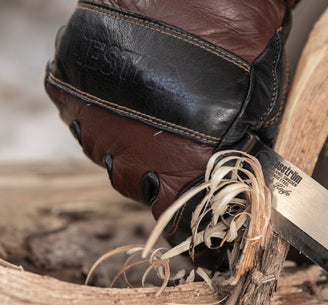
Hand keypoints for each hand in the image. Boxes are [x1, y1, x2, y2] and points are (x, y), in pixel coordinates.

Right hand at [45, 0, 290, 242]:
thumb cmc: (238, 56)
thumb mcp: (251, 120)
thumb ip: (229, 160)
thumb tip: (228, 184)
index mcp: (176, 171)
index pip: (171, 219)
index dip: (181, 220)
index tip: (187, 221)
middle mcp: (128, 156)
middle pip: (135, 186)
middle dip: (156, 174)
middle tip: (172, 148)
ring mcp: (95, 122)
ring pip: (105, 152)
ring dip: (126, 141)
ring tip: (151, 112)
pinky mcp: (72, 87)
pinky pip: (82, 114)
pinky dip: (101, 110)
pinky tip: (127, 93)